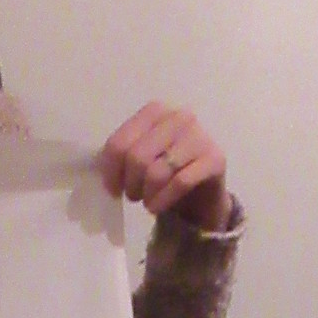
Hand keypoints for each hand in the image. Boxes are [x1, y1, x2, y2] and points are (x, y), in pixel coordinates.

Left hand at [96, 104, 230, 231]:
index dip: (110, 171)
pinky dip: (163, 200)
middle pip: (137, 157)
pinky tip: (157, 207)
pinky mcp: (215, 159)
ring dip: (146, 194)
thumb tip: (102, 172)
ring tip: (147, 201)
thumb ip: (121, 155)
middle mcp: (179, 117)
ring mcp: (199, 136)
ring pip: (157, 171)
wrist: (201, 191)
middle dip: (130, 184)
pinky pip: (180, 182)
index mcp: (155, 110)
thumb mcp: (140, 157)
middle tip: (134, 195)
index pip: (120, 143)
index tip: (113, 189)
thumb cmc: (165, 172)